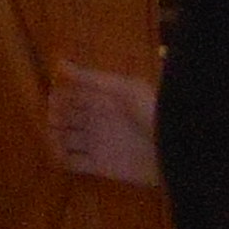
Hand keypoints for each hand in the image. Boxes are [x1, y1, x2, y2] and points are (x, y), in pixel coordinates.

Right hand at [50, 62, 162, 189]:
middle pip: (65, 118)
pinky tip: (59, 153)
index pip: (70, 96)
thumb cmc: (151, 112)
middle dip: (55, 118)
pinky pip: (73, 163)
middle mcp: (96, 121)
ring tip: (56, 138)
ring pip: (64, 140)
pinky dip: (62, 159)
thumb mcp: (123, 89)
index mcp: (102, 99)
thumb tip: (58, 62)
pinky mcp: (99, 166)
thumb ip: (90, 78)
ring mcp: (97, 144)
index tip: (54, 101)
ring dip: (54, 138)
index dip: (58, 98)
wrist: (174, 149)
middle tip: (56, 121)